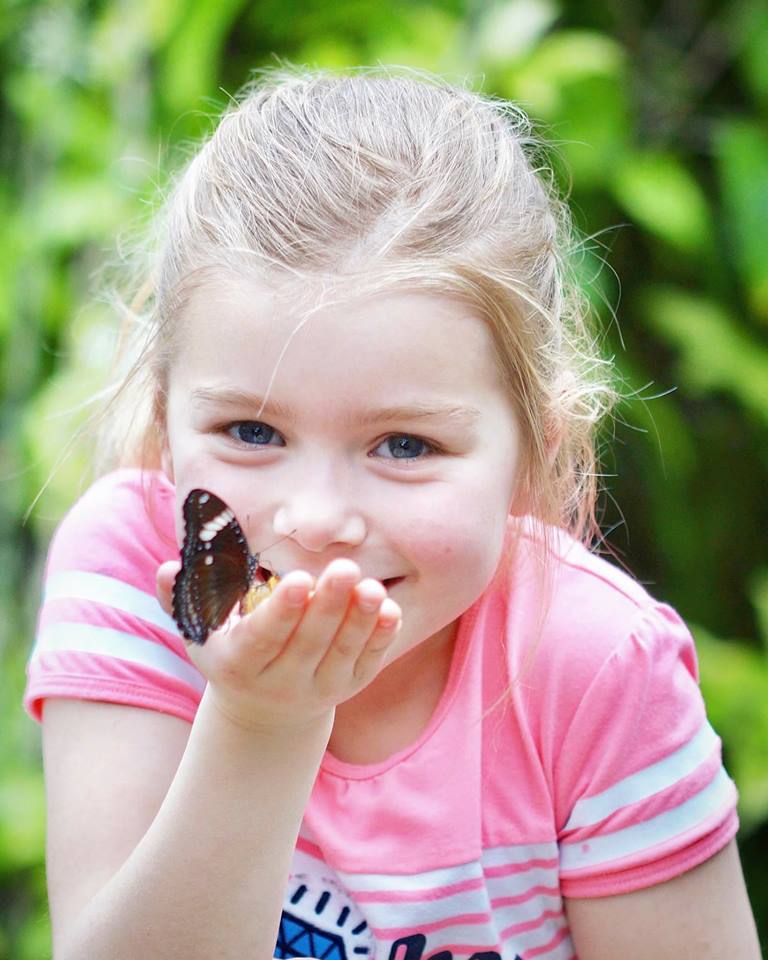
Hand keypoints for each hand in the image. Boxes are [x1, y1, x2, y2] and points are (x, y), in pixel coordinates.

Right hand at [157, 559, 400, 731]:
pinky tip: (389, 608)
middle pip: (309, 643)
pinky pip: (368, 662)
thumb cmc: (229, 652)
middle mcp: (281, 682)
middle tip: (345, 568)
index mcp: (240, 664)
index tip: (298, 579)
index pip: (263, 639)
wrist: (265, 710)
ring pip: (342, 653)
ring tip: (371, 586)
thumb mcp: (199, 631)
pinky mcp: (350, 686)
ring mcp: (320, 687)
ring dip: (359, 620)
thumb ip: (182, 598)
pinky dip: (380, 637)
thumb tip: (169, 568)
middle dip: (328, 606)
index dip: (281, 612)